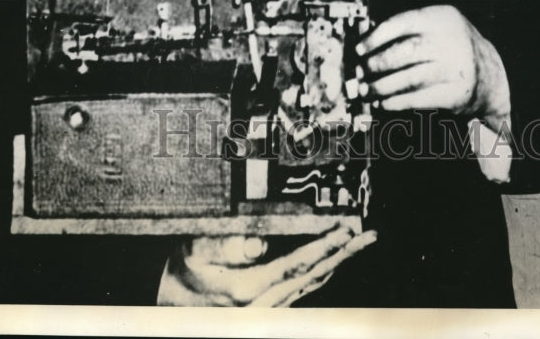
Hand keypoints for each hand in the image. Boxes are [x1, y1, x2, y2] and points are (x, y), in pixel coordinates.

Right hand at [157, 224, 376, 306]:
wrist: (172, 308)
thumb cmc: (183, 277)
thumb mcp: (192, 252)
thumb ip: (225, 245)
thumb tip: (259, 242)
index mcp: (249, 289)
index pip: (297, 264)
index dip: (324, 246)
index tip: (344, 231)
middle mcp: (265, 304)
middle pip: (313, 276)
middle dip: (342, 254)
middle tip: (366, 236)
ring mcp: (269, 308)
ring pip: (312, 285)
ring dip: (337, 262)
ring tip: (357, 243)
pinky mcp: (269, 306)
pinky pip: (302, 289)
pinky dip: (321, 272)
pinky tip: (331, 260)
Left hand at [355, 5, 510, 130]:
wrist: (490, 75)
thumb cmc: (450, 47)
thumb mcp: (435, 28)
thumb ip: (406, 30)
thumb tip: (365, 45)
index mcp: (442, 17)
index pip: (403, 22)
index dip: (377, 37)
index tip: (359, 49)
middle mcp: (452, 41)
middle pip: (406, 51)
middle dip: (378, 64)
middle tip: (361, 72)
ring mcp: (456, 68)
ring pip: (411, 78)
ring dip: (383, 87)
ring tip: (366, 91)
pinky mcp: (457, 93)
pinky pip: (420, 98)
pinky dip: (397, 102)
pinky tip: (383, 103)